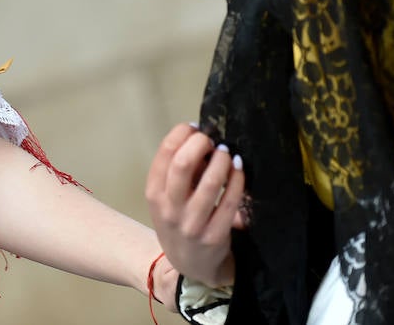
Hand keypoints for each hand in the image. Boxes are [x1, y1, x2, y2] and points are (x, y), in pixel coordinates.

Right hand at [145, 123, 246, 286]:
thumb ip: (178, 172)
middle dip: (200, 143)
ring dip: (222, 159)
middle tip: (211, 140)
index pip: (165, 154)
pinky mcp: (215, 236)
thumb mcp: (167, 199)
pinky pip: (230, 201)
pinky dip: (237, 179)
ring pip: (210, 182)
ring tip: (226, 153)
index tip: (195, 128)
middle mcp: (169, 209)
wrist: (190, 266)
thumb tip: (200, 137)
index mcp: (154, 194)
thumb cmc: (179, 221)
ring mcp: (192, 224)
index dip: (182, 134)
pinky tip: (238, 168)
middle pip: (182, 164)